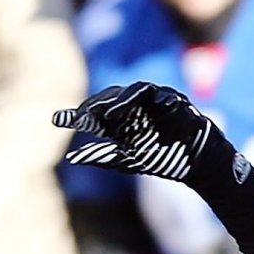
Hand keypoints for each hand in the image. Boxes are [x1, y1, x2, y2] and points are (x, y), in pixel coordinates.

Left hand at [56, 79, 225, 181]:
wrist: (198, 161)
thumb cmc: (165, 158)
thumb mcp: (129, 160)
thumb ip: (103, 157)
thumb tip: (73, 158)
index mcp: (120, 122)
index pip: (94, 116)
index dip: (76, 116)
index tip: (56, 120)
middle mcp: (133, 108)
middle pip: (110, 99)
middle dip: (96, 105)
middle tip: (83, 116)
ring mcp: (153, 101)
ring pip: (134, 92)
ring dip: (121, 103)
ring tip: (110, 116)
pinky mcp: (174, 100)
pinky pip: (163, 96)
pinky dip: (158, 101)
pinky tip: (153, 108)